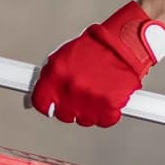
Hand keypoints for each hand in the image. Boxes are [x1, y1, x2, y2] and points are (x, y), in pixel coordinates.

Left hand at [31, 2, 164, 126]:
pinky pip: (105, 120)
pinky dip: (108, 113)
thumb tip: (43, 91)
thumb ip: (53, 76)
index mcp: (56, 74)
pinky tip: (108, 99)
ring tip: (96, 93)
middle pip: (63, 114)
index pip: (41, 102)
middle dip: (70, 108)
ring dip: (89, 111)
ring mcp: (89, 99)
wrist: (124, 44)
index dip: (46, 105)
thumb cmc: (97, 46)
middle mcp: (70, 88)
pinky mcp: (109, 106)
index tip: (50, 106)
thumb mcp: (66, 55)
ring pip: (84, 120)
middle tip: (80, 96)